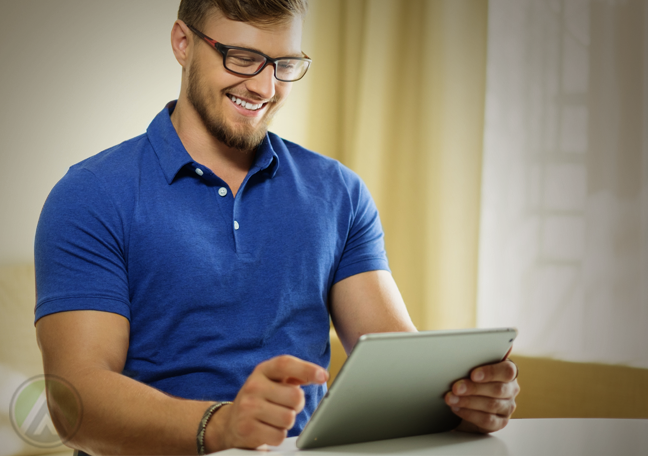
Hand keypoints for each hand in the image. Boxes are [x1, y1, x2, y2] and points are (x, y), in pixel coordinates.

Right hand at [205, 355, 327, 450]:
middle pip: (294, 396)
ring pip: (288, 418)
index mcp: (262, 370)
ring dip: (287, 422)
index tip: (323, 376)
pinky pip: (279, 436)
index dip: (306, 369)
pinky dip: (278, 436)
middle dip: (296, 405)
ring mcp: (248, 407)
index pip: (285, 364)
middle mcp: (253, 386)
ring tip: (275, 418)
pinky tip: (268, 429)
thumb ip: (295, 374)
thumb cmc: (260, 399)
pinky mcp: (247, 429)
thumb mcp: (273, 381)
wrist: (230, 423)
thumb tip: (320, 375)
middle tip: (286, 406)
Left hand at [445, 359, 518, 432]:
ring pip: (491, 405)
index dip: (490, 372)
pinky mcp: (500, 422)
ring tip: (451, 399)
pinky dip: (469, 414)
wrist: (470, 400)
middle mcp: (511, 389)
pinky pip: (487, 420)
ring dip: (468, 402)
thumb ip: (473, 366)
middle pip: (497, 389)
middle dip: (474, 388)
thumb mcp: (474, 369)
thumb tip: (457, 364)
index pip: (507, 371)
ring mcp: (507, 407)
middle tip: (456, 388)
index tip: (473, 374)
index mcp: (508, 372)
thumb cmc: (473, 379)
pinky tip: (457, 408)